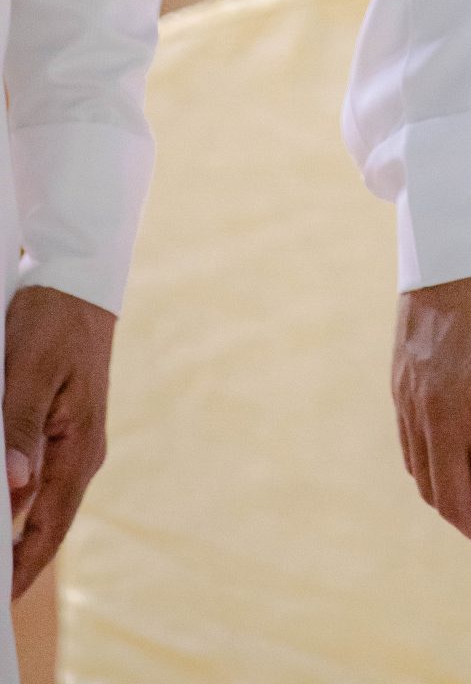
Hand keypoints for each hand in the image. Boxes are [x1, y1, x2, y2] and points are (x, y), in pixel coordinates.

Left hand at [4, 283, 116, 599]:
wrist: (78, 279)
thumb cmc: (54, 320)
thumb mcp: (28, 370)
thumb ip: (19, 428)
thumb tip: (15, 489)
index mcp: (81, 446)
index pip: (50, 527)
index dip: (22, 568)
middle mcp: (82, 452)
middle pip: (44, 522)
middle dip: (13, 556)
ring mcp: (74, 441)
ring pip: (37, 500)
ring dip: (11, 525)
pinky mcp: (60, 426)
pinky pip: (33, 473)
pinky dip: (11, 494)